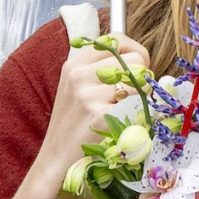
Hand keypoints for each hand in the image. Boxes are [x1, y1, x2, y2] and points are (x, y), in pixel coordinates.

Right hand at [24, 31, 150, 198]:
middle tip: (133, 96)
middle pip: (136, 59)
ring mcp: (88, 94)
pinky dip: (136, 115)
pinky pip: (136, 105)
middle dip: (143, 77)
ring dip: (140, 98)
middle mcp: (79, 74)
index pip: (117, 39)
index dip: (135, 52)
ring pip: (139, 82)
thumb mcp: (76, 88)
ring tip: (124, 112)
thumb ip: (99, 69)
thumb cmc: (72, 126)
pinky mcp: (99, 115)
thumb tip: (136, 59)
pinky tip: (122, 125)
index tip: (137, 68)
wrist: (55, 159)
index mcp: (75, 63)